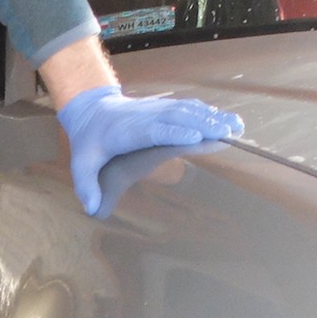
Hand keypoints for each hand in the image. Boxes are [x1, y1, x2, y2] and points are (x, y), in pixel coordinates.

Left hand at [56, 85, 242, 214]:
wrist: (93, 110)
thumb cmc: (90, 140)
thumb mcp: (81, 162)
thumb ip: (86, 185)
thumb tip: (91, 209)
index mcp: (127, 130)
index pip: (154, 129)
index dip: (174, 132)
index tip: (195, 137)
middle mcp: (146, 116)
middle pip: (178, 117)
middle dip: (203, 123)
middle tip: (227, 133)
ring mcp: (157, 109)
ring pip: (188, 110)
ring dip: (212, 117)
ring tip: (236, 126)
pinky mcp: (165, 108)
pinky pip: (189, 108)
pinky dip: (209, 113)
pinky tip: (227, 120)